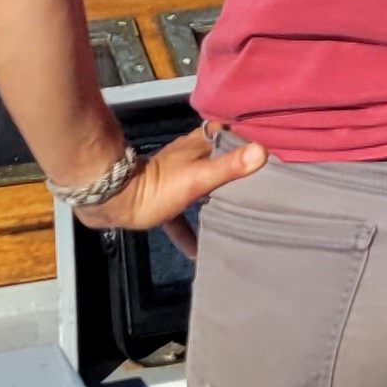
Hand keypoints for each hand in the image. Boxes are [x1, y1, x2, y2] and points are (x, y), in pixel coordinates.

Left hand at [76, 127, 266, 238]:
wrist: (111, 201)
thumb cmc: (156, 188)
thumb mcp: (197, 179)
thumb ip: (228, 167)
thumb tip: (262, 150)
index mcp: (199, 146)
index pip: (231, 135)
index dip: (250, 138)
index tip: (274, 146)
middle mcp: (190, 158)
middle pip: (220, 161)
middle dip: (239, 171)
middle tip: (264, 185)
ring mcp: (176, 178)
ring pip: (205, 186)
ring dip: (218, 198)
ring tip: (239, 215)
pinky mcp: (164, 199)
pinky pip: (184, 215)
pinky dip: (191, 229)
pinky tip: (196, 251)